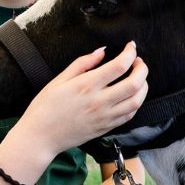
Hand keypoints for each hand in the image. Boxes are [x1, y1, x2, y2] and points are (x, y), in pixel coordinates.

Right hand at [17, 43, 148, 155]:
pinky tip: (132, 95)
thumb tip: (101, 51)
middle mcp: (99, 101)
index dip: (130, 53)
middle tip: (138, 62)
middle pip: (134, 83)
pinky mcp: (106, 128)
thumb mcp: (59, 79)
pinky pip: (129, 115)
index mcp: (86, 85)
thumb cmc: (45, 107)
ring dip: (144, 86)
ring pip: (136, 101)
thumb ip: (83, 63)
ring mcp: (104, 117)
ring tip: (139, 78)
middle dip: (142, 68)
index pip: (119, 66)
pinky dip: (136, 103)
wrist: (40, 136)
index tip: (131, 47)